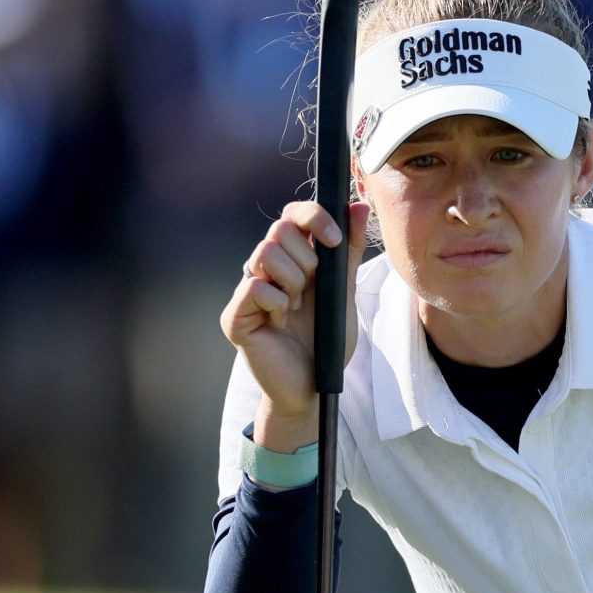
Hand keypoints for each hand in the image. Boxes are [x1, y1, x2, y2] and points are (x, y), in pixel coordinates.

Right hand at [220, 198, 368, 451]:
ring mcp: (246, 290)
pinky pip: (255, 287)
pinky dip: (278, 304)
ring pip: (265, 254)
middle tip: (310, 292)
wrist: (315, 385)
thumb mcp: (344, 292)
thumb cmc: (326, 341)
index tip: (334, 241)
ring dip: (293, 283)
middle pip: (279, 229)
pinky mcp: (234, 315)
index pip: (292, 214)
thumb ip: (348, 252)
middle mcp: (264, 268)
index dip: (313, 217)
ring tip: (296, 309)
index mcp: (291, 258)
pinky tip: (281, 322)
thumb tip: (358, 206)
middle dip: (307, 260)